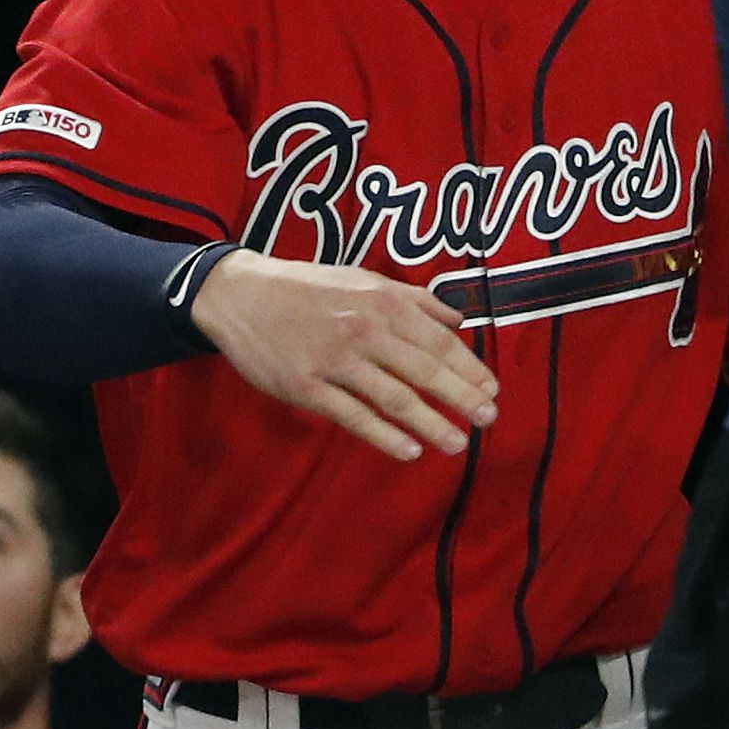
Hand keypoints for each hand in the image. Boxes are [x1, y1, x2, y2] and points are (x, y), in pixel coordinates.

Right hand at [190, 249, 499, 461]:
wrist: (236, 294)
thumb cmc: (303, 286)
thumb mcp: (359, 277)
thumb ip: (412, 297)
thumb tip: (459, 317)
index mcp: (378, 303)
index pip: (437, 340)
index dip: (469, 367)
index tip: (492, 389)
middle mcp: (361, 330)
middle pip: (424, 372)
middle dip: (462, 398)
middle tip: (489, 419)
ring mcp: (332, 361)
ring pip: (394, 398)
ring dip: (432, 424)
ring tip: (458, 443)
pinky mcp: (306, 386)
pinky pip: (353, 416)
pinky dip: (385, 436)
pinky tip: (410, 451)